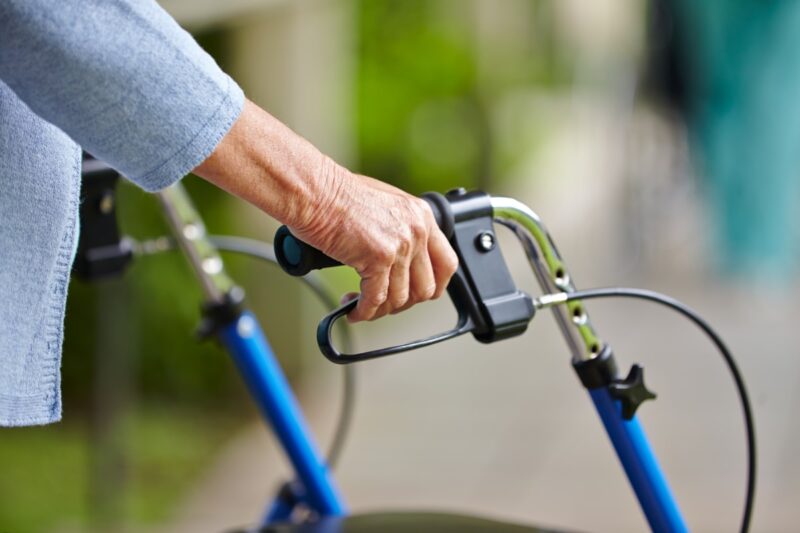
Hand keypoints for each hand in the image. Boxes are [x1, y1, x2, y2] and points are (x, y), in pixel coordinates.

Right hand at [291, 162, 457, 321]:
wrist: (314, 190)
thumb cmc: (336, 194)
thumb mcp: (383, 205)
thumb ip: (399, 229)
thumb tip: (399, 260)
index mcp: (421, 216)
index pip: (446, 263)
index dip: (433, 286)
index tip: (417, 295)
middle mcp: (416, 230)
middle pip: (425, 288)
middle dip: (403, 302)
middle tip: (384, 303)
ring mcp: (400, 245)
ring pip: (399, 298)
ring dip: (380, 309)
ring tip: (362, 306)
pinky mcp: (378, 258)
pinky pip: (375, 299)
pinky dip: (364, 311)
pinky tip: (353, 310)